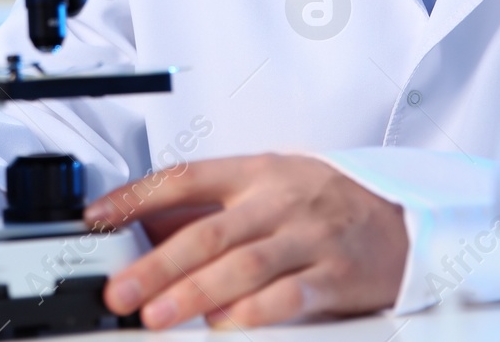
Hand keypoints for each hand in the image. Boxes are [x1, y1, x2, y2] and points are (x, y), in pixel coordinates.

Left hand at [84, 153, 406, 329]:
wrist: (401, 222)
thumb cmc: (322, 204)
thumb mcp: (266, 186)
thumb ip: (210, 205)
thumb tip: (144, 225)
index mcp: (255, 172)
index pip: (185, 178)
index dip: (137, 197)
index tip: (98, 218)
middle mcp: (279, 201)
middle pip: (208, 231)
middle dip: (157, 264)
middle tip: (121, 291)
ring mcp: (308, 238)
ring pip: (243, 265)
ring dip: (194, 292)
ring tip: (156, 315)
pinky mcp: (334, 276)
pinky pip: (288, 297)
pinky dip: (252, 313)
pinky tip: (222, 326)